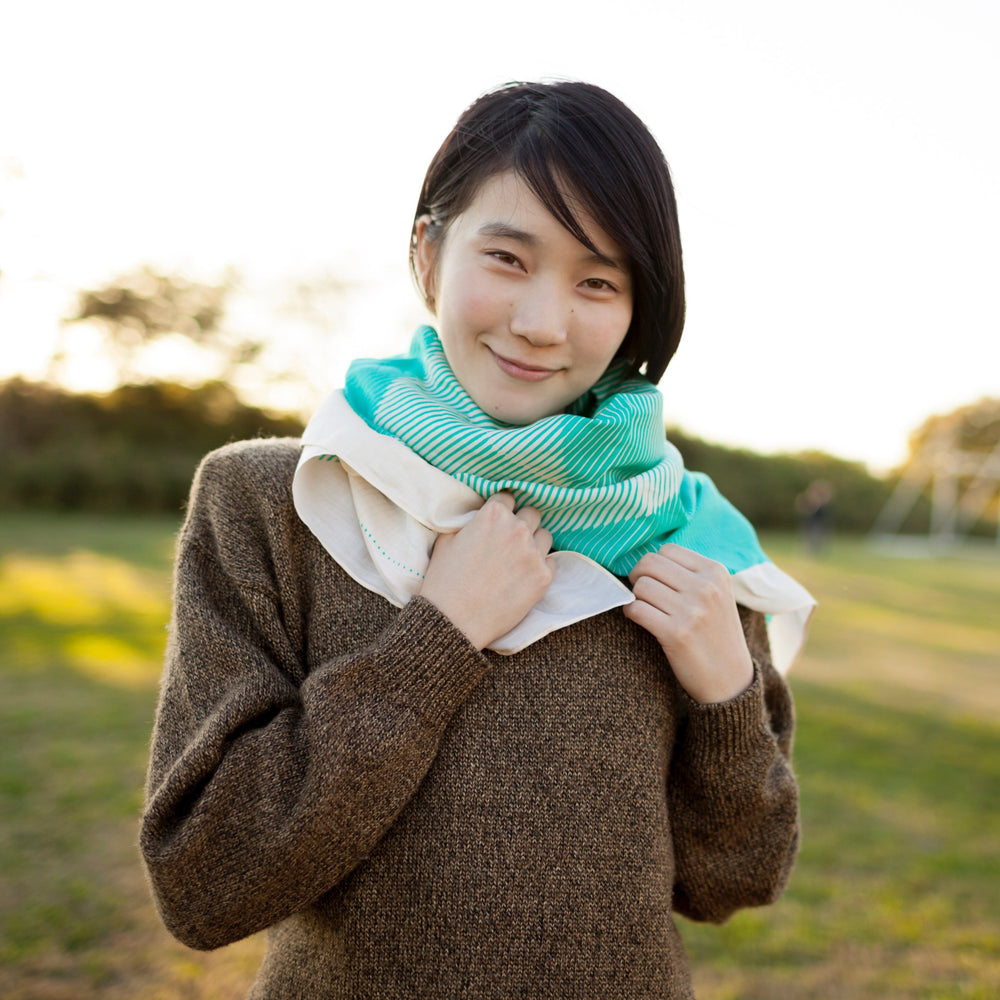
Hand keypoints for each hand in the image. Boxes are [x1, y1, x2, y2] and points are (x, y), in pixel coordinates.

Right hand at [418, 493, 553, 649]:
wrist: (453, 621)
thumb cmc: (444, 581)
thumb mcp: (446, 539)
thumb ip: (468, 522)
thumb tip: (477, 518)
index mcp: (493, 515)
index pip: (507, 497)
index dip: (500, 510)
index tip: (497, 523)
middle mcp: (517, 529)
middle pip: (532, 513)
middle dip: (521, 523)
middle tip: (509, 541)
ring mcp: (533, 553)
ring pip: (545, 536)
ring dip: (534, 543)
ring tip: (518, 560)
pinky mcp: (543, 577)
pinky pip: (551, 562)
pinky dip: (540, 567)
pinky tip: (524, 578)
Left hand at [623, 543, 753, 703]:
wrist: (730, 679)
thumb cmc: (715, 633)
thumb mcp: (717, 594)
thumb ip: (689, 573)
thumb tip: (646, 558)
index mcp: (716, 572)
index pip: (667, 550)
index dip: (654, 564)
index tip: (656, 580)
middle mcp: (705, 588)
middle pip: (649, 563)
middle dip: (638, 576)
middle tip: (643, 592)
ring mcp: (692, 610)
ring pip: (641, 586)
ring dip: (636, 597)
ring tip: (646, 609)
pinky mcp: (675, 633)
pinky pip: (635, 609)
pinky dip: (631, 613)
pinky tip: (641, 620)